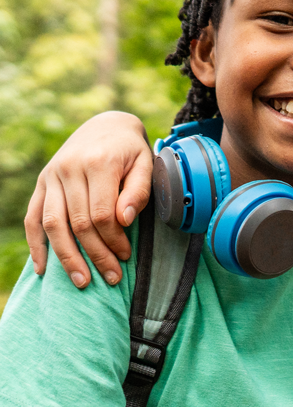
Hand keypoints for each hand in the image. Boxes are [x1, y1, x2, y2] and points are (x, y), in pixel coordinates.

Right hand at [24, 111, 151, 287]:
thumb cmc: (131, 150)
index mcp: (98, 163)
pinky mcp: (42, 183)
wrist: (107, 125)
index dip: (114, 239)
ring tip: (82, 281)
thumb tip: (124, 221)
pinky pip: (33, 217)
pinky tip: (43, 268)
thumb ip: (138, 191)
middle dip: (95, 254)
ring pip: (53, 224)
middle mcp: (69, 169)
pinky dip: (36, 244)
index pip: (102, 213)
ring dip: (66, 257)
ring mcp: (52, 176)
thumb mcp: (145, 164)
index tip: (126, 255)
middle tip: (111, 277)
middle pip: (78, 223)